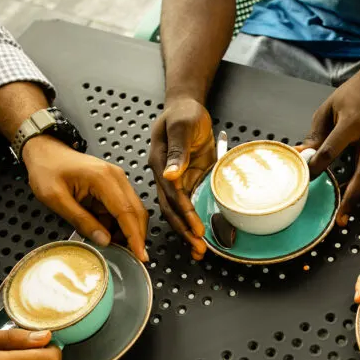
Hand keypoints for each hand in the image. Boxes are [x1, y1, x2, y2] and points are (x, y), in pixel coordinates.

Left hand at [22, 136, 148, 261]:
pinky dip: (119, 223)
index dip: (135, 236)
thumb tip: (105, 240)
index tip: (141, 256)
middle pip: (137, 211)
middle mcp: (117, 177)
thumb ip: (81, 220)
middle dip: (137, 236)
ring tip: (115, 247)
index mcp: (103, 179)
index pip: (127, 212)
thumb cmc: (47, 170)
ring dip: (128, 230)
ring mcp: (117, 180)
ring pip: (133, 211)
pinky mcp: (114, 184)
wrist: (45, 150)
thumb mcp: (55, 199)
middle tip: (132, 258)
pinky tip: (107, 233)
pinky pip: (123, 207)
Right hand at [149, 97, 213, 259]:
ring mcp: (176, 181)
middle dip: (184, 230)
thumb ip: (177, 149)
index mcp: (160, 163)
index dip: (184, 212)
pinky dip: (193, 222)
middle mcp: (165, 176)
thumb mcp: (182, 126)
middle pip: (171, 209)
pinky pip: (188, 205)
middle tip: (198, 248)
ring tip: (199, 250)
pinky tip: (200, 236)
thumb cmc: (184, 113)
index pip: (172, 194)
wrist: (187, 108)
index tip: (196, 227)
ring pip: (178, 212)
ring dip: (187, 231)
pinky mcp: (187, 182)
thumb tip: (170, 174)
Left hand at [299, 57, 359, 226]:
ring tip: (344, 216)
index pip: (333, 149)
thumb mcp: (329, 107)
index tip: (306, 177)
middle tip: (340, 216)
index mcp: (353, 122)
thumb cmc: (354, 93)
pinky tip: (352, 200)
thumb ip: (316, 133)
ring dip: (358, 197)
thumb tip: (302, 155)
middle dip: (351, 196)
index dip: (318, 165)